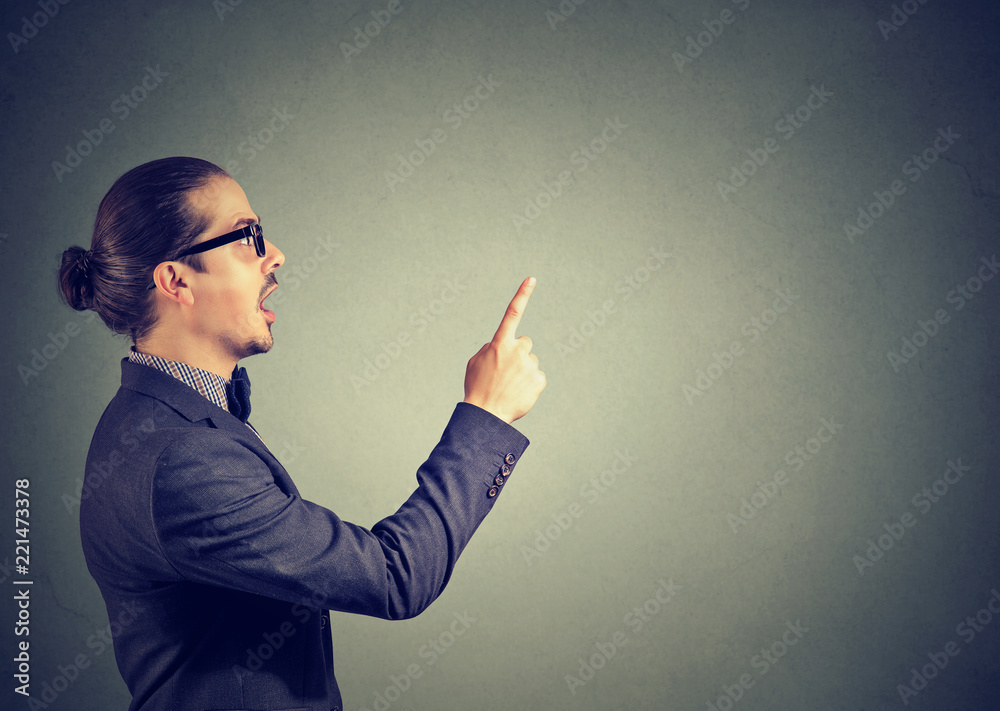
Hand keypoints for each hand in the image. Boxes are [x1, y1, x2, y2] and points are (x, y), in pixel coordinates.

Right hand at [463, 277, 545, 423]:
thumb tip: (502, 344)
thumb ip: (490, 347)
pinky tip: (518, 393)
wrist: (486, 415)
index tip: (532, 278)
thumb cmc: (478, 387)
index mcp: (499, 343)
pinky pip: (537, 376)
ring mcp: (530, 365)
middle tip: (506, 371)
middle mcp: (517, 350)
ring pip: (531, 361)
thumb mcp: (476, 362)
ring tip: (509, 386)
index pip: (512, 313)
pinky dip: (529, 384)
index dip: (522, 294)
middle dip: (518, 353)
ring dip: (523, 370)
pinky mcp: (539, 379)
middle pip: (525, 343)